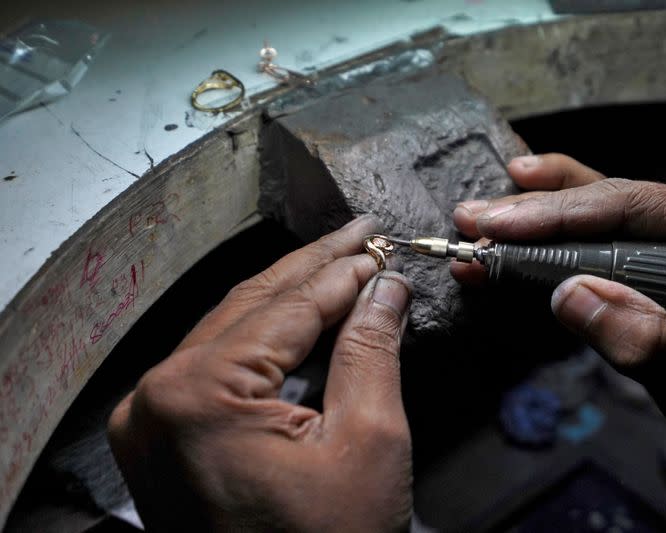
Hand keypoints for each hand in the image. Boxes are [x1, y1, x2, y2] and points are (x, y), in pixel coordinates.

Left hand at [108, 215, 413, 531]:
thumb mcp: (368, 442)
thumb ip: (372, 349)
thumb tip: (384, 288)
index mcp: (197, 395)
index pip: (286, 307)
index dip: (342, 272)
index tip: (378, 246)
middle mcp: (155, 398)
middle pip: (251, 307)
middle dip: (313, 269)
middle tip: (357, 234)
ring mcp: (149, 419)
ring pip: (231, 329)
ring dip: (288, 297)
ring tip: (337, 263)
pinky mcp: (159, 435)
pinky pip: (215, 363)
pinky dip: (263, 337)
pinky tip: (299, 314)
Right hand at [451, 154, 665, 465]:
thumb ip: (647, 340)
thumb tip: (569, 296)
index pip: (621, 207)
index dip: (550, 217)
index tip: (495, 232)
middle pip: (601, 199)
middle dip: (530, 214)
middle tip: (470, 223)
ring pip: (596, 200)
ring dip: (534, 208)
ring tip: (482, 213)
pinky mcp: (665, 238)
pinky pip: (603, 213)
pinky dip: (557, 206)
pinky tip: (527, 180)